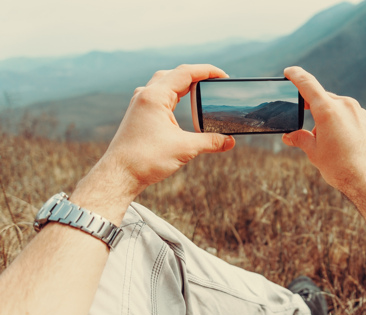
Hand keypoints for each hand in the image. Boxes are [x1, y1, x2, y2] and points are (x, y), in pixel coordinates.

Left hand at [94, 64, 235, 200]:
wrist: (119, 175)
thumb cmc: (146, 159)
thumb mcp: (185, 148)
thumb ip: (211, 142)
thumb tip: (230, 141)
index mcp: (155, 96)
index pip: (185, 73)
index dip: (207, 71)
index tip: (224, 76)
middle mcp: (145, 95)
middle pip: (174, 74)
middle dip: (197, 76)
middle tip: (214, 83)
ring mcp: (140, 104)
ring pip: (164, 83)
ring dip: (183, 84)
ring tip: (201, 90)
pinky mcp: (138, 114)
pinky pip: (158, 96)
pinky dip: (173, 95)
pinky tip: (180, 104)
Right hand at [282, 67, 365, 200]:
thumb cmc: (341, 167)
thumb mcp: (314, 153)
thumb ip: (300, 139)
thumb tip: (289, 136)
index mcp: (328, 110)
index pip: (307, 84)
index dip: (296, 76)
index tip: (288, 72)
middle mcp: (344, 105)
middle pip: (320, 98)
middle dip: (309, 107)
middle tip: (300, 119)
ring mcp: (357, 111)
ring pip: (334, 107)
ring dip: (324, 117)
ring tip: (322, 141)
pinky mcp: (365, 119)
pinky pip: (346, 114)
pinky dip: (337, 121)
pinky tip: (337, 141)